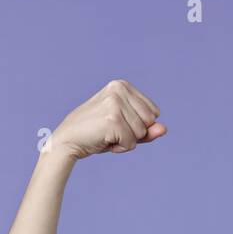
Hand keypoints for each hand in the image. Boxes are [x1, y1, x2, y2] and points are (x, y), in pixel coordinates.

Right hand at [48, 79, 165, 161]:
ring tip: (106, 135)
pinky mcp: (112, 118)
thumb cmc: (97, 134)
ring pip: (141, 133)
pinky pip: (131, 143)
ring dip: (126, 141)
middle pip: (150, 122)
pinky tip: (104, 140)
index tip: (116, 123)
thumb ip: (147, 130)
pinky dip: (120, 148)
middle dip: (134, 133)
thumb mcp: (126, 130)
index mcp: (122, 85)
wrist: (68, 141)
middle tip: (110, 130)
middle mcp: (119, 89)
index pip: (154, 113)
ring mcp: (115, 102)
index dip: (138, 125)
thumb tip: (164, 129)